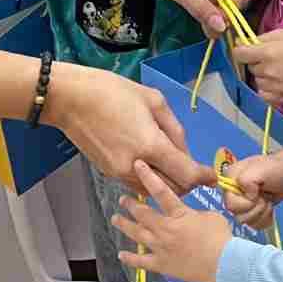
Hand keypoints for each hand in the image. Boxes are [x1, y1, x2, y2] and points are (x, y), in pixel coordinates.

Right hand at [45, 62, 213, 191]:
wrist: (69, 99)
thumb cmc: (112, 91)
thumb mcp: (153, 100)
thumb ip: (174, 128)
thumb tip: (183, 151)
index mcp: (151, 146)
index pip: (187, 175)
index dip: (204, 177)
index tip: (213, 176)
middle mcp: (136, 167)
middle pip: (173, 189)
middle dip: (188, 181)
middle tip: (192, 167)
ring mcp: (120, 174)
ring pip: (154, 190)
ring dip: (167, 182)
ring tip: (169, 162)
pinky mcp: (108, 173)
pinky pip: (137, 184)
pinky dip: (149, 179)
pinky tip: (148, 160)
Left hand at [115, 160, 232, 281]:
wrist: (224, 265)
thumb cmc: (221, 239)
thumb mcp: (211, 216)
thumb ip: (196, 212)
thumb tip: (191, 213)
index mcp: (179, 214)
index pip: (161, 191)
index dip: (148, 176)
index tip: (137, 165)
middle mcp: (165, 229)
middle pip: (142, 213)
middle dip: (130, 204)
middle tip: (123, 199)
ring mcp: (161, 248)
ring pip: (137, 234)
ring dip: (125, 225)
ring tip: (116, 219)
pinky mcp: (162, 265)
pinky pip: (141, 261)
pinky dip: (130, 258)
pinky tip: (121, 255)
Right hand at [223, 146, 282, 229]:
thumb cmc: (276, 169)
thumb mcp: (261, 170)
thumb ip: (247, 180)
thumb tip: (247, 196)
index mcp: (230, 179)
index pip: (230, 203)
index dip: (245, 203)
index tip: (258, 194)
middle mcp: (233, 192)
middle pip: (238, 215)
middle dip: (256, 209)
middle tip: (265, 198)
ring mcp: (242, 202)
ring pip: (246, 222)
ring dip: (262, 213)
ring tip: (268, 201)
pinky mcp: (252, 211)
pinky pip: (253, 224)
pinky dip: (264, 219)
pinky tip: (269, 209)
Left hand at [231, 30, 282, 104]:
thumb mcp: (281, 34)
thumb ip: (260, 38)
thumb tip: (241, 42)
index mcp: (267, 53)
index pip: (239, 54)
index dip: (241, 51)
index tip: (246, 51)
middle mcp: (268, 71)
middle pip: (250, 68)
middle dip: (257, 62)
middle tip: (273, 58)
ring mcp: (274, 87)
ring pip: (257, 81)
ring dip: (264, 76)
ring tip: (280, 70)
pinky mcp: (281, 98)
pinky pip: (264, 95)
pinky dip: (267, 89)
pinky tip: (278, 82)